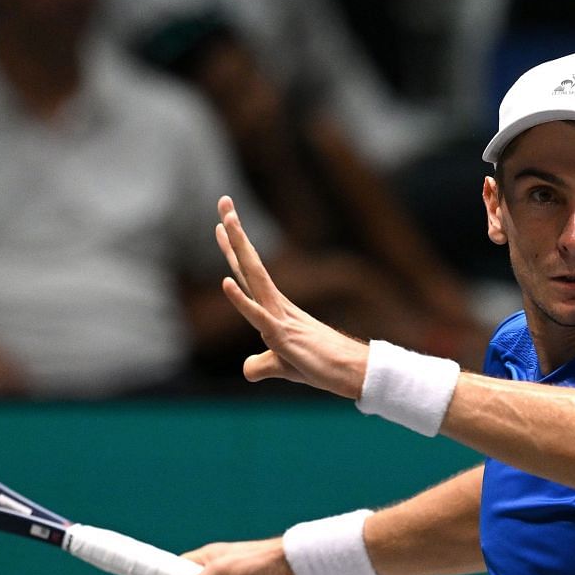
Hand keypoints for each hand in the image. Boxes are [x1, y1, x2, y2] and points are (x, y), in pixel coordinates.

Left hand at [215, 196, 369, 398]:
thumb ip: (262, 364)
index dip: (235, 248)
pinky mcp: (282, 337)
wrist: (351, 373)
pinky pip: (257, 316)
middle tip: (224, 201)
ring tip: (227, 221)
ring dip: (239, 248)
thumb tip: (247, 370)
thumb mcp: (283, 366)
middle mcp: (276, 306)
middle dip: (236, 233)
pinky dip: (240, 300)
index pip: (248, 273)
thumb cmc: (320, 365)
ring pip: (253, 277)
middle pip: (249, 264)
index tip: (223, 223)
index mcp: (275, 308)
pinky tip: (225, 283)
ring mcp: (279, 318)